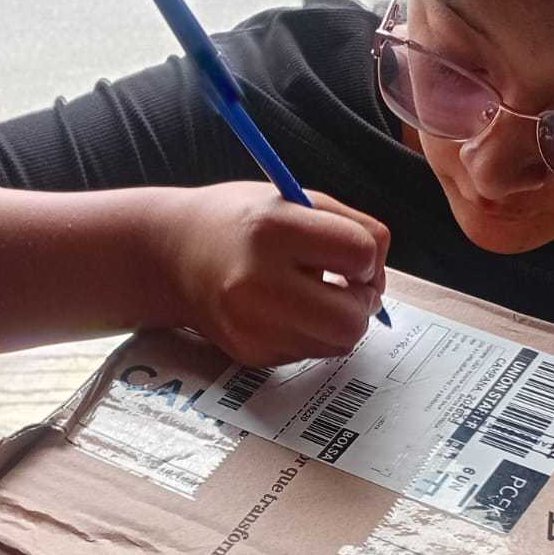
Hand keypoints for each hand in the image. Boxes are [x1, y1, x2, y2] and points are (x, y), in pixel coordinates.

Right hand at [168, 182, 388, 365]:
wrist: (173, 254)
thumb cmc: (242, 222)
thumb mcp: (293, 201)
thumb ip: (349, 226)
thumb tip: (379, 277)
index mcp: (273, 229)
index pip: (360, 251)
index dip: (367, 256)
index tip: (350, 255)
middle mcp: (257, 282)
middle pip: (352, 318)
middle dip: (362, 303)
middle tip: (346, 287)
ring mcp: (251, 326)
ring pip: (338, 343)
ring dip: (339, 322)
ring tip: (312, 296)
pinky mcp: (250, 354)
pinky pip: (310, 353)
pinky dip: (309, 334)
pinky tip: (283, 311)